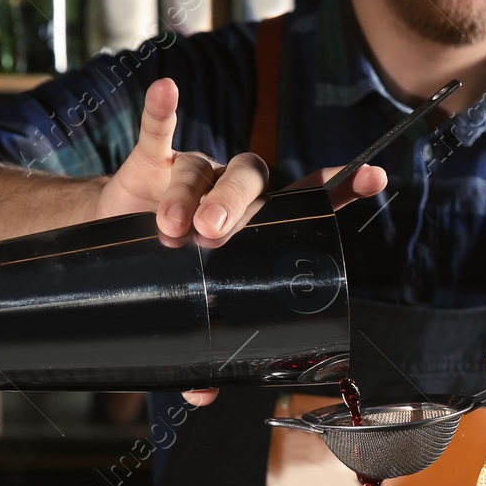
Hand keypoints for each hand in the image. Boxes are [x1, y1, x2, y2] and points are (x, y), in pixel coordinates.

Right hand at [97, 78, 386, 405]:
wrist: (113, 248)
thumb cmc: (172, 278)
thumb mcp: (193, 311)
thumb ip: (201, 350)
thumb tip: (201, 394)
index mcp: (261, 226)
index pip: (306, 200)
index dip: (338, 187)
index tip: (372, 178)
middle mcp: (235, 191)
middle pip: (250, 182)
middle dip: (233, 204)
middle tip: (212, 232)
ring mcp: (196, 172)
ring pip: (204, 167)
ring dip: (189, 191)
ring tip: (171, 225)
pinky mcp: (151, 163)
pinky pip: (158, 133)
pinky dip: (162, 112)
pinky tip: (167, 91)